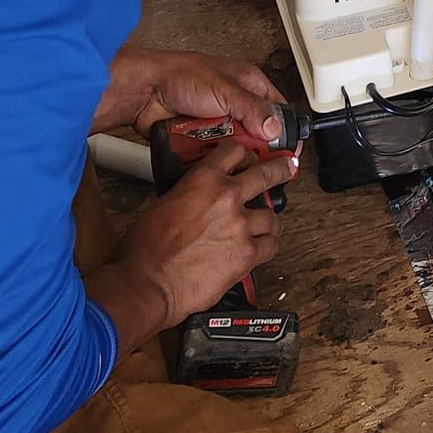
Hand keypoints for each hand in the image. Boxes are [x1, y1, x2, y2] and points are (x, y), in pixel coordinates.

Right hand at [85, 144, 295, 351]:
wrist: (148, 282)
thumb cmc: (146, 248)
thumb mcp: (165, 202)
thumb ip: (190, 194)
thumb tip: (200, 198)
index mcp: (204, 179)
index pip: (234, 151)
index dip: (245, 154)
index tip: (250, 158)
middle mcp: (227, 196)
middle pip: (266, 174)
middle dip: (279, 170)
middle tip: (286, 168)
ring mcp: (240, 225)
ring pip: (271, 215)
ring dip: (268, 220)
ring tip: (266, 224)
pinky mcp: (247, 254)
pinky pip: (271, 245)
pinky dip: (267, 246)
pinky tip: (262, 247)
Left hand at [94, 46, 282, 143]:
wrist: (144, 91)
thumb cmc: (181, 75)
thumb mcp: (224, 89)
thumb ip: (252, 108)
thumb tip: (274, 128)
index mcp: (248, 85)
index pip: (278, 109)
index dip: (285, 130)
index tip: (290, 152)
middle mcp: (236, 104)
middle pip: (258, 134)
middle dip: (258, 148)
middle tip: (259, 161)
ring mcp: (218, 123)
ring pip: (237, 147)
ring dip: (233, 154)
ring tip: (231, 159)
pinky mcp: (201, 139)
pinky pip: (216, 155)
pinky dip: (215, 159)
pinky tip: (212, 162)